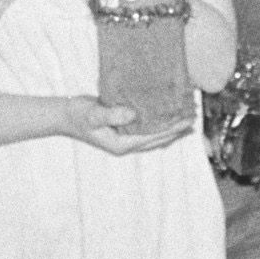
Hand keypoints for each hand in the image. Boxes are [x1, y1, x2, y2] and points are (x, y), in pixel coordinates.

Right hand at [59, 97, 189, 155]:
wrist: (65, 115)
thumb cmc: (78, 115)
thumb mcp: (93, 114)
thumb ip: (111, 114)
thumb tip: (132, 114)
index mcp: (121, 144)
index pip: (153, 137)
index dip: (172, 129)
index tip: (187, 121)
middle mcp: (126, 143)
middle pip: (158, 139)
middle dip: (176, 130)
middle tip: (194, 118)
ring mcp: (125, 138)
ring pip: (154, 135)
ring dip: (171, 127)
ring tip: (188, 118)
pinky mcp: (124, 129)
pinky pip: (147, 128)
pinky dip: (159, 122)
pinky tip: (168, 114)